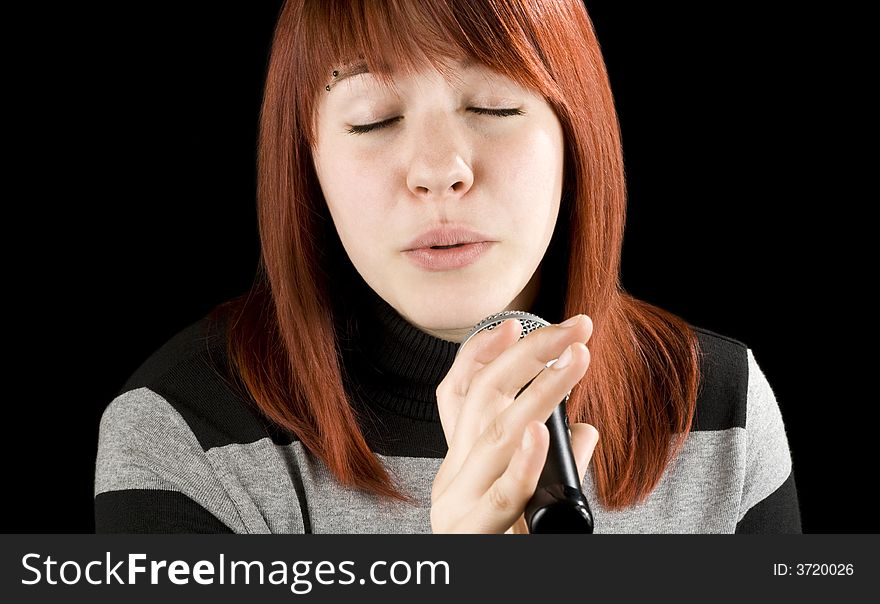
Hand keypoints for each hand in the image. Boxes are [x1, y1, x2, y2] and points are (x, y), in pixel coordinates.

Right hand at [431, 315, 598, 532]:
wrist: (476, 593)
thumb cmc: (508, 547)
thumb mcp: (528, 501)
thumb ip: (557, 465)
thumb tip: (588, 429)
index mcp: (461, 462)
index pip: (458, 395)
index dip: (481, 354)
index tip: (513, 322)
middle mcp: (452, 476)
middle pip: (482, 401)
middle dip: (529, 356)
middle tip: (575, 328)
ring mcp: (457, 504)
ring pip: (497, 435)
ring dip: (541, 392)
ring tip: (576, 360)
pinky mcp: (472, 535)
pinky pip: (502, 495)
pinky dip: (524, 461)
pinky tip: (543, 431)